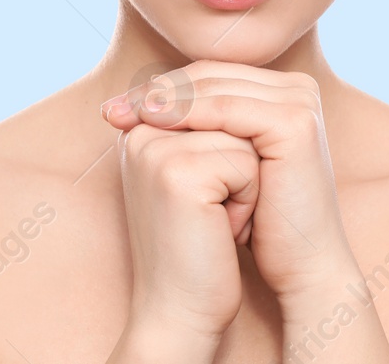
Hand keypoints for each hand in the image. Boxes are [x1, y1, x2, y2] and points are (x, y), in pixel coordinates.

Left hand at [104, 62, 360, 320]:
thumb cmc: (258, 221)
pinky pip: (227, 109)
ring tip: (126, 117)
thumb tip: (133, 103)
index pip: (209, 74)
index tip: (113, 109)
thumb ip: (197, 128)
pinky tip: (154, 124)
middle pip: (211, 75)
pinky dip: (186, 114)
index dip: (160, 88)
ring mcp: (300, 102)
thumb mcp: (222, 166)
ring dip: (165, 100)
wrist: (299, 261)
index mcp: (283, 91)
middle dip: (156, 92)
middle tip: (111, 111)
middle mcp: (297, 88)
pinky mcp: (295, 123)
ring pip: (215, 87)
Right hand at [107, 120, 258, 360]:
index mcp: (144, 127)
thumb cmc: (203, 240)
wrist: (186, 304)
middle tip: (213, 210)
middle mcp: (141, 132)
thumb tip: (232, 85)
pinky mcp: (176, 173)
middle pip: (233, 112)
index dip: (237, 148)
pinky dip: (247, 200)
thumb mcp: (205, 171)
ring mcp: (155, 150)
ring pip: (244, 136)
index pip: (220, 100)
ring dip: (248, 181)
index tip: (209, 193)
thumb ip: (209, 125)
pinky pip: (246, 163)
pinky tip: (219, 229)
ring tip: (216, 217)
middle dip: (242, 162)